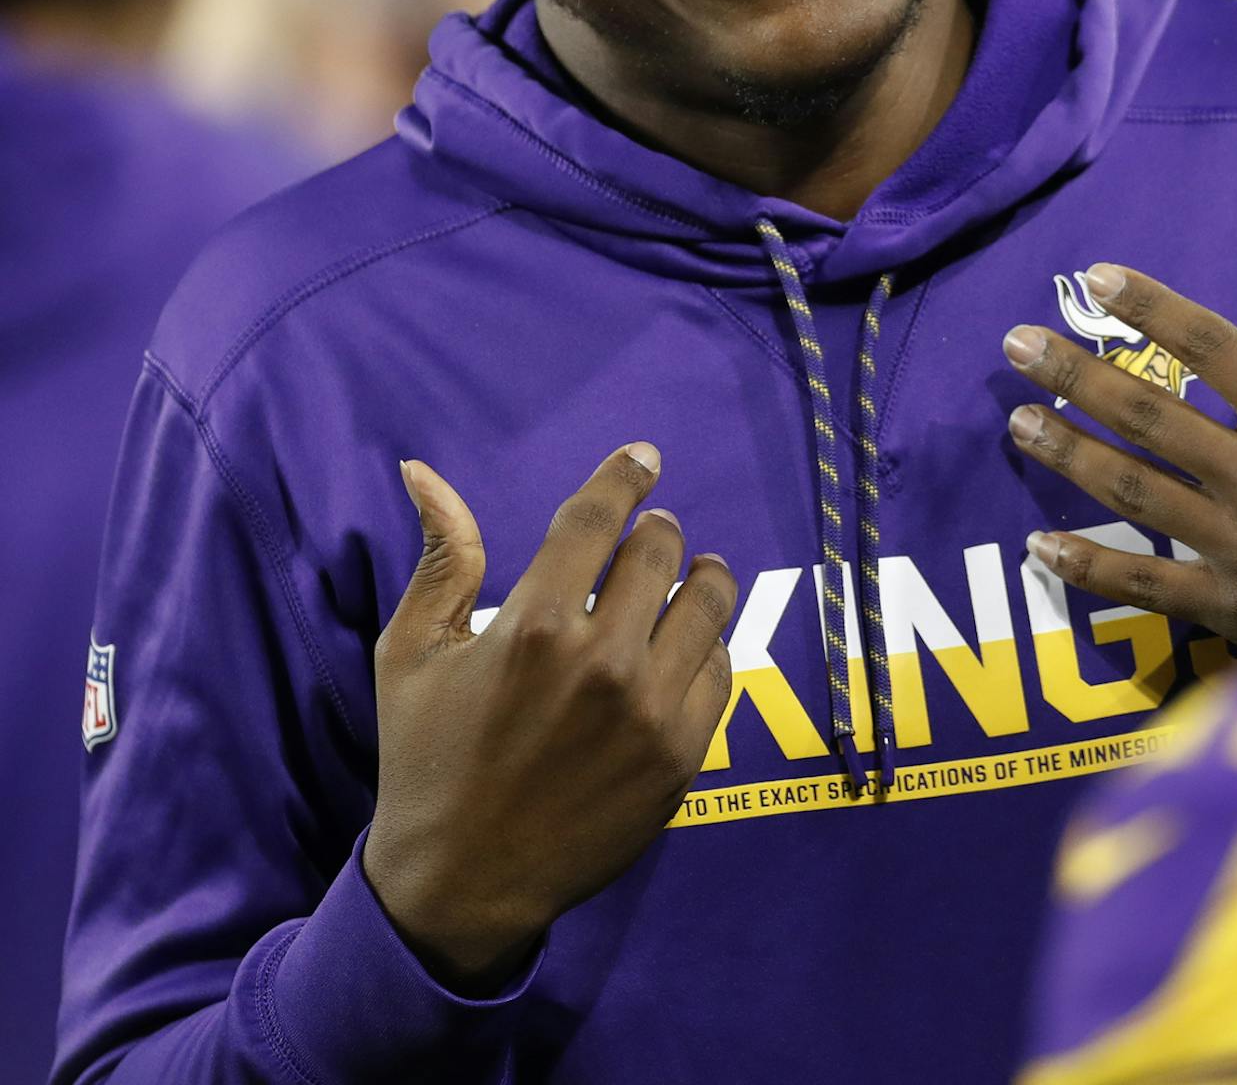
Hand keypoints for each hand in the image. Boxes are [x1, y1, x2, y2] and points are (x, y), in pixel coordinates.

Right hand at [363, 443, 737, 992]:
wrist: (464, 881)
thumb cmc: (426, 759)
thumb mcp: (412, 654)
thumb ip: (440, 558)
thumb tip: (424, 470)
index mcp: (533, 627)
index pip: (598, 519)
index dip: (625, 476)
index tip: (644, 456)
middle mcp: (602, 662)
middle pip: (661, 552)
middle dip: (658, 531)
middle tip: (653, 534)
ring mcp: (650, 711)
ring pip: (707, 604)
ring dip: (702, 576)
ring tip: (694, 572)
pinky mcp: (682, 754)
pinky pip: (721, 670)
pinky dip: (709, 644)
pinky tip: (689, 642)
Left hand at [1004, 264, 1236, 650]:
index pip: (1213, 346)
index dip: (1151, 305)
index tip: (1097, 278)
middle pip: (1150, 412)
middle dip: (1076, 372)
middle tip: (1017, 343)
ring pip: (1133, 491)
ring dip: (1068, 452)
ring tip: (1019, 421)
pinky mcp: (1234, 612)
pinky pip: (1144, 587)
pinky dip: (1088, 570)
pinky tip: (1041, 547)